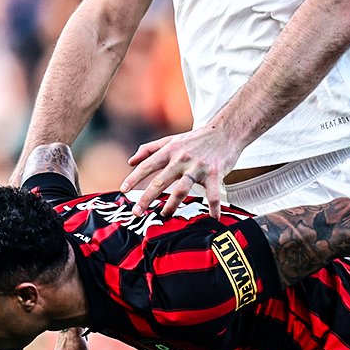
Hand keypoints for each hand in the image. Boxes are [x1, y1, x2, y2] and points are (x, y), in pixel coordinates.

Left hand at [122, 126, 241, 218]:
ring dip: (172, 204)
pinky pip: (213, 194)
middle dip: (146, 198)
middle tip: (137, 212)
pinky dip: (213, 207)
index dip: (134, 178)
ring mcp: (198, 167)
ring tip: (165, 215)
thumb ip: (149, 149)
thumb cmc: (198, 138)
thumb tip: (130, 161)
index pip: (147, 165)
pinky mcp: (215, 173)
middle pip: (160, 180)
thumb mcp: (172, 140)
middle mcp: (182, 159)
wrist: (226, 131)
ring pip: (182, 189)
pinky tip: (213, 218)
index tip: (123, 190)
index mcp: (170, 150)